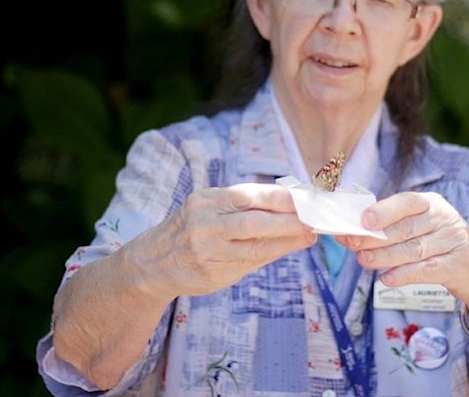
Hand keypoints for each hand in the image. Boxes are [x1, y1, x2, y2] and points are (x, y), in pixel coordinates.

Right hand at [132, 183, 316, 297]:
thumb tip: (290, 201)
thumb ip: (244, 204)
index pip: (250, 195)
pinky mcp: (212, 274)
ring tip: (309, 236)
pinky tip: (288, 248)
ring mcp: (208, 251)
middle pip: (255, 222)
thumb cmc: (192, 227)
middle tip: (314, 220)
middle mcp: (205, 224)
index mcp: (207, 200)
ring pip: (256, 247)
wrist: (153, 262)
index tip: (305, 198)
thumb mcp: (209, 206)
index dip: (281, 197)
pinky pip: (249, 264)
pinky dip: (272, 255)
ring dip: (287, 241)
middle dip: (290, 221)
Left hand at [337, 191, 468, 302]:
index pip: (406, 202)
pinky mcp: (459, 265)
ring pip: (414, 249)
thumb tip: (349, 234)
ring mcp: (454, 241)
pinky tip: (387, 280)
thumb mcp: (421, 227)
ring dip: (385, 257)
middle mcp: (444, 218)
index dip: (384, 211)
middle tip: (354, 245)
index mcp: (431, 203)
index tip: (363, 220)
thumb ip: (389, 228)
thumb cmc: (440, 244)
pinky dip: (405, 275)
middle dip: (376, 238)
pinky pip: (427, 270)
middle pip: (406, 228)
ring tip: (364, 261)